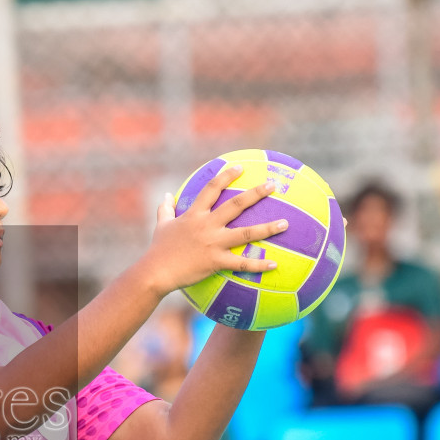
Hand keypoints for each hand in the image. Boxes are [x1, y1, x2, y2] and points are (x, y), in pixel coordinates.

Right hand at [135, 166, 282, 295]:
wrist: (155, 272)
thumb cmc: (158, 250)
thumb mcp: (161, 225)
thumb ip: (165, 209)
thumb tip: (166, 195)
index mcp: (194, 214)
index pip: (212, 189)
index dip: (226, 176)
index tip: (240, 167)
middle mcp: (206, 225)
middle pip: (236, 205)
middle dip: (256, 194)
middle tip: (273, 185)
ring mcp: (213, 243)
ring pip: (245, 233)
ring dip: (267, 228)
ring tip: (285, 223)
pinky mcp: (216, 262)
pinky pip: (241, 264)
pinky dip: (258, 264)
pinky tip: (275, 264)